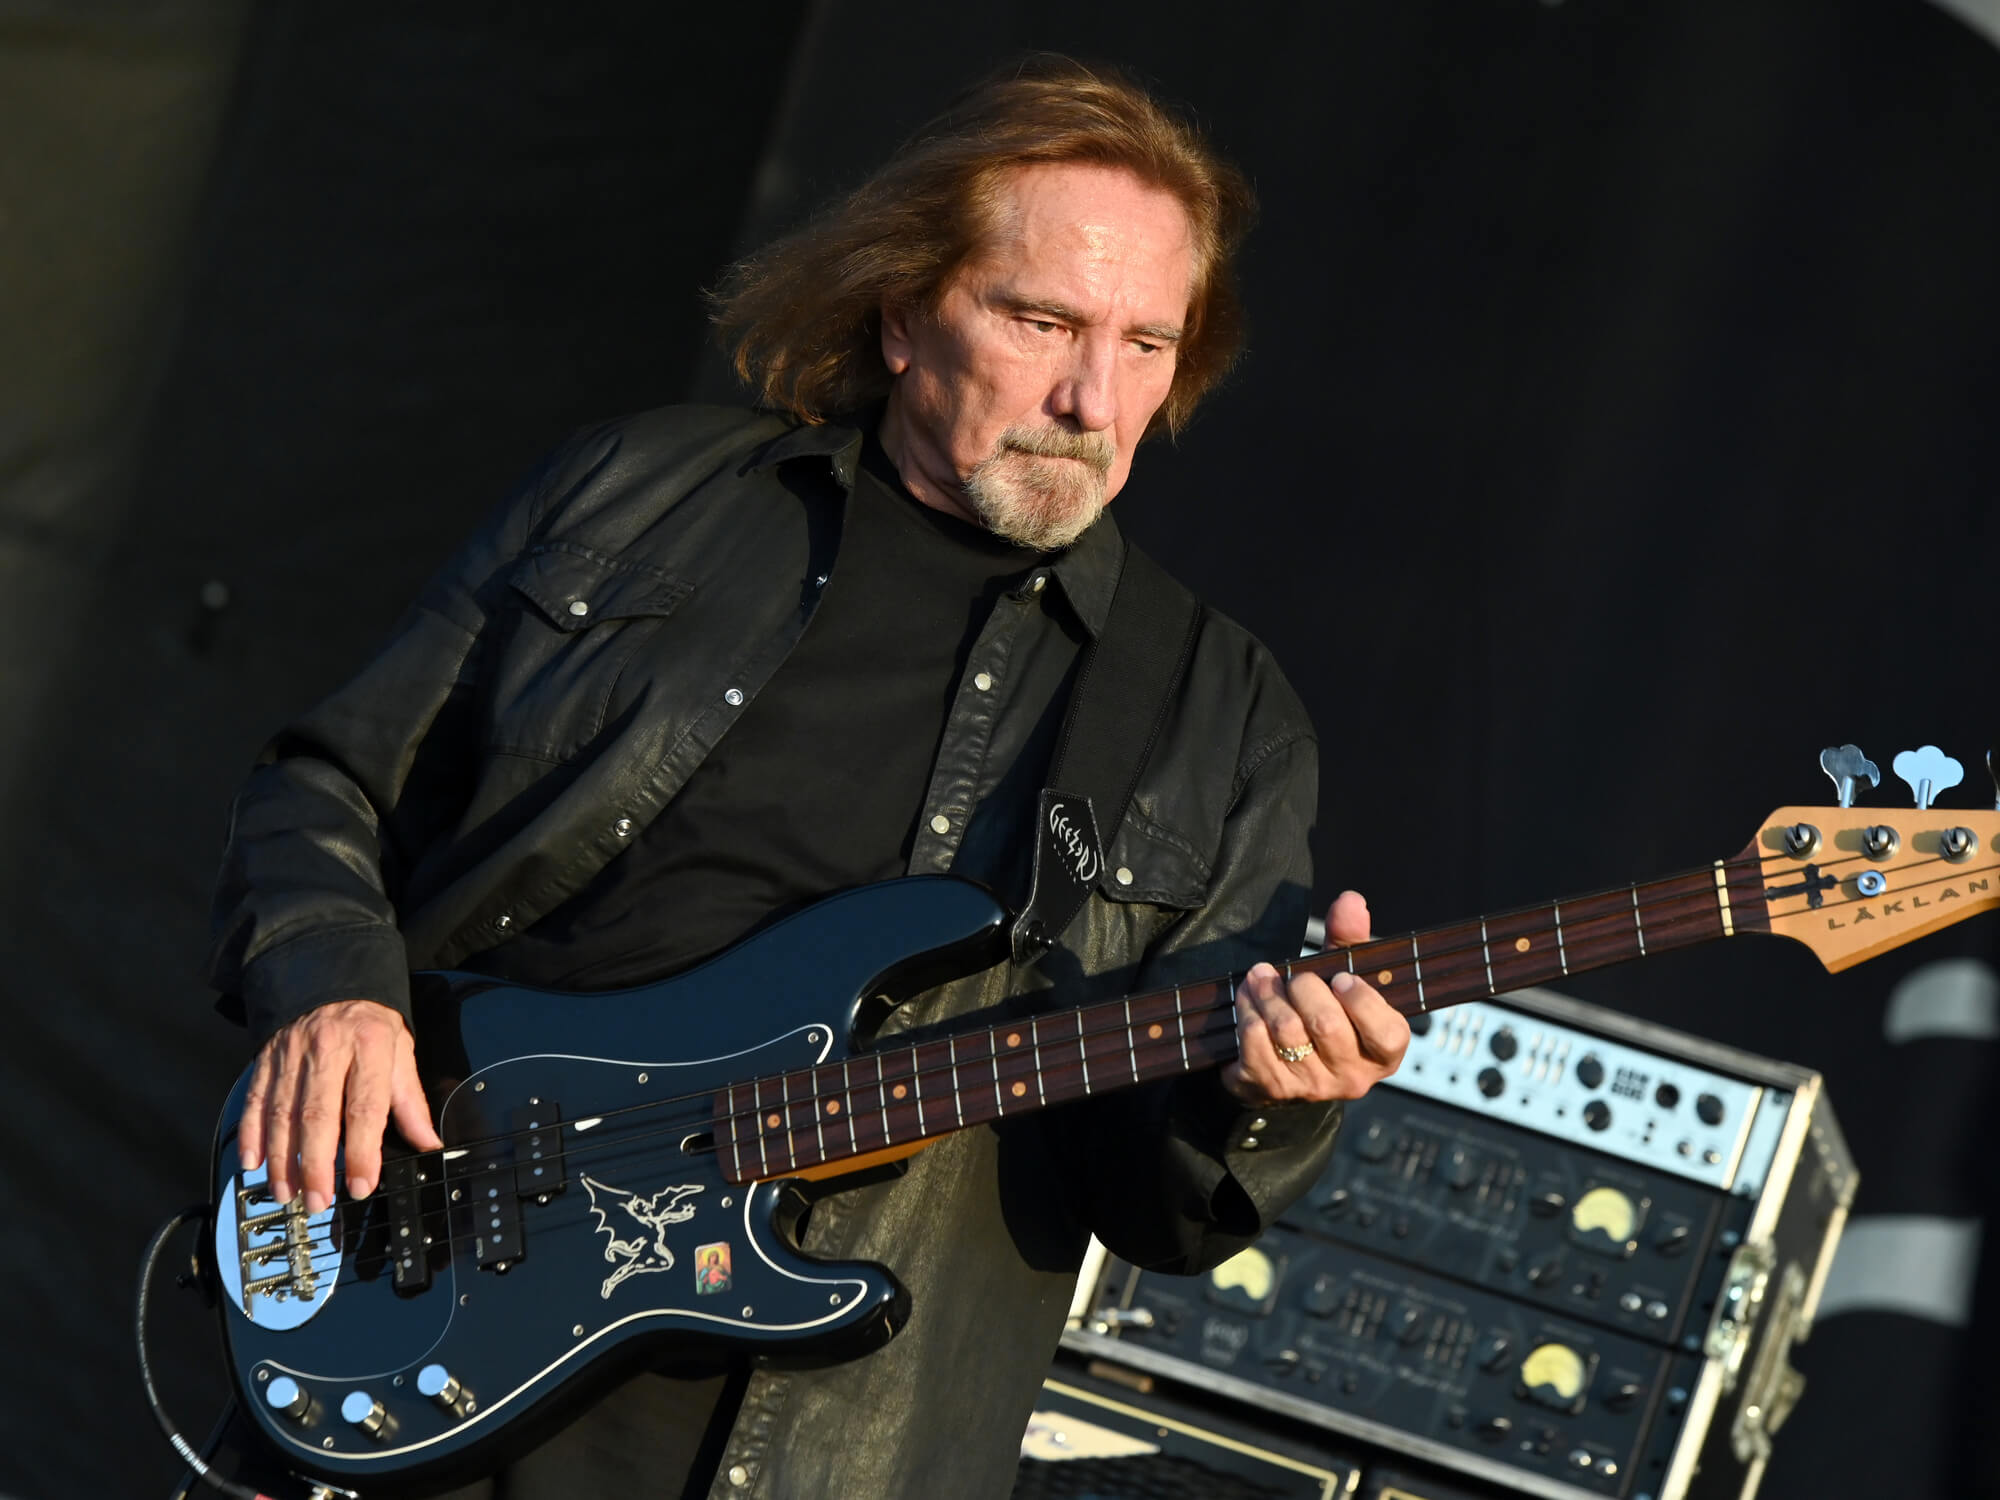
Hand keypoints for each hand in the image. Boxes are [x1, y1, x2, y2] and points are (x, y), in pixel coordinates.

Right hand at [237, 998, 443, 1213]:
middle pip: (317, 1115)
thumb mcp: (399, 1053)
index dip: (361, 1150)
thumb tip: (429, 1144)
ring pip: (281, 1113)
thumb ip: (410, 1103)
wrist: (331, 982)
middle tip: (318, 1201)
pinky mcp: (266, 1059)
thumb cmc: (370, 1026)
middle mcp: (327, 1048)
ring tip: (286, 1192)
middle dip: (315, 1165)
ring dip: (281, 1159)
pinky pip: (254, 1100)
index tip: (361, 1184)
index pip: (365, 1106)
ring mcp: (291, 1053)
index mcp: (370, 1045)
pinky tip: (253, 1162)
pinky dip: (250, 1134)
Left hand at [1221, 890, 1409, 1105]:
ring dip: (1269, 994)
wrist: (1282, 1064)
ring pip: (1287, 1032)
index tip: (1340, 978)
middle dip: (1304, 988)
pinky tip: (1248, 998)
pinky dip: (1248, 1011)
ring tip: (1261, 976)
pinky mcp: (1271, 1087)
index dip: (1362, 1002)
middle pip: (1328, 1026)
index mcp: (1382, 1052)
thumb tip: (1351, 901)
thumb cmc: (1323, 1013)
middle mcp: (1352, 1077)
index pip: (1386, 1033)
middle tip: (1293, 975)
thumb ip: (1350, 941)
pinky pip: (1255, 1042)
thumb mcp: (1342, 978)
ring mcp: (1311, 1087)